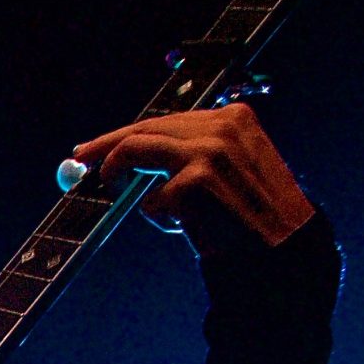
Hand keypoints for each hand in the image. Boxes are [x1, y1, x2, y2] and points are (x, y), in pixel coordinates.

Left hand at [69, 104, 314, 248]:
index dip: (129, 132)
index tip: (101, 145)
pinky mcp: (196, 180)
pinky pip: (152, 198)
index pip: (167, 120)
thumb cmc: (252, 215)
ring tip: (109, 185)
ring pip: (138, 150)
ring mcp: (208, 151)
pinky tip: (185, 225)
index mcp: (233, 117)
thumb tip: (139, 159)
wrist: (283, 246)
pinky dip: (159, 215)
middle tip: (80, 157)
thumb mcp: (230, 169)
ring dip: (117, 170)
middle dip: (107, 143)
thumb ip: (194, 154)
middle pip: (146, 127)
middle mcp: (221, 126)